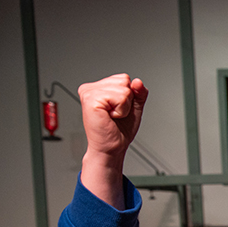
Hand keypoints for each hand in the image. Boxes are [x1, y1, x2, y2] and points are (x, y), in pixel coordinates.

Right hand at [77, 74, 147, 208]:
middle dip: (127, 100)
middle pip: (124, 80)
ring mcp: (89, 92)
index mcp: (98, 87)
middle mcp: (91, 88)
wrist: (112, 148)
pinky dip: (120, 110)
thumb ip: (139, 92)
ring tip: (112, 116)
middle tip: (115, 114)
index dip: (129, 96)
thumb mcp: (134, 107)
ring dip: (124, 107)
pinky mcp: (90, 100)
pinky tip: (109, 117)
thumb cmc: (119, 130)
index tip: (119, 109)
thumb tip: (137, 81)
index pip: (124, 78)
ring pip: (123, 89)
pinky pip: (119, 97)